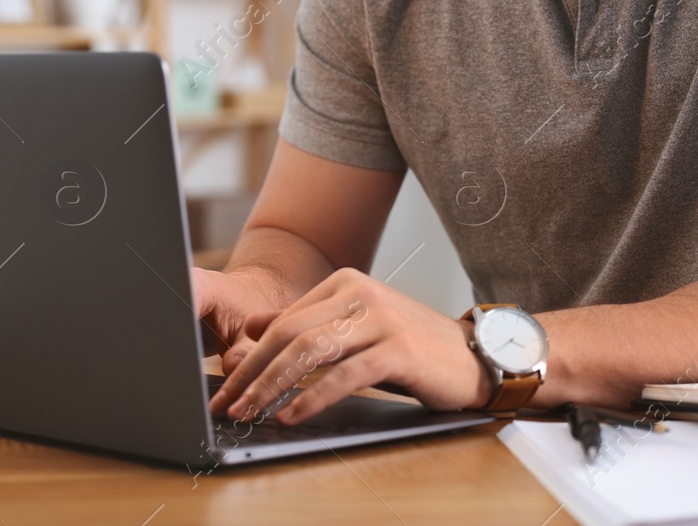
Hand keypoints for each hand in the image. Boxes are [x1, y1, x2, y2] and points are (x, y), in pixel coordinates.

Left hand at [207, 267, 495, 425]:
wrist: (473, 357)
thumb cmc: (409, 348)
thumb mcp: (352, 330)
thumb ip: (306, 324)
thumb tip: (252, 326)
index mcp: (344, 283)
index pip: (282, 320)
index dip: (248, 357)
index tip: (225, 387)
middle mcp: (360, 293)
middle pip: (289, 334)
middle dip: (251, 373)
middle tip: (225, 404)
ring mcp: (381, 319)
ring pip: (310, 351)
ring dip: (272, 386)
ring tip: (249, 411)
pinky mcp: (399, 349)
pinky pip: (345, 375)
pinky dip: (312, 397)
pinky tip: (291, 414)